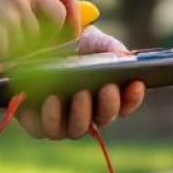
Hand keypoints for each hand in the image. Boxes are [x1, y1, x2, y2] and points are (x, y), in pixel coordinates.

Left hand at [16, 27, 146, 139]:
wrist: (36, 48)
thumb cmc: (72, 47)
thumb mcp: (94, 42)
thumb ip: (112, 49)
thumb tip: (125, 58)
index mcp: (105, 98)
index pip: (125, 105)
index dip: (133, 97)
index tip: (137, 83)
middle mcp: (87, 116)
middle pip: (103, 120)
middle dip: (108, 105)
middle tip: (107, 87)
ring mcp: (63, 123)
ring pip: (76, 129)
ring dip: (81, 113)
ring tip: (80, 92)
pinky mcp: (38, 123)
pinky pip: (45, 129)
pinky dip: (50, 116)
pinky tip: (51, 98)